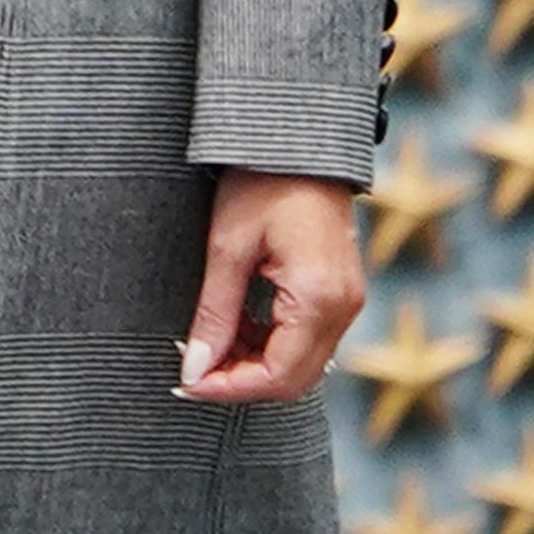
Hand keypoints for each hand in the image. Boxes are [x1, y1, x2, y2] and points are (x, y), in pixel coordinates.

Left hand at [176, 170, 364, 404]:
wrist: (300, 144)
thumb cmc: (261, 185)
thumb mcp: (227, 250)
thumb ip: (214, 315)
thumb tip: (194, 368)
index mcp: (318, 298)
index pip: (276, 376)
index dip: (228, 389)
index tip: (187, 382)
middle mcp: (342, 308)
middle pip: (293, 380)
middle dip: (240, 382)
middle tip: (192, 368)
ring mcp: (346, 302)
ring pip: (301, 365)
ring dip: (253, 364)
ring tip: (208, 343)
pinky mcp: (340, 294)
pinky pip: (307, 340)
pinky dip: (269, 345)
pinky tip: (235, 326)